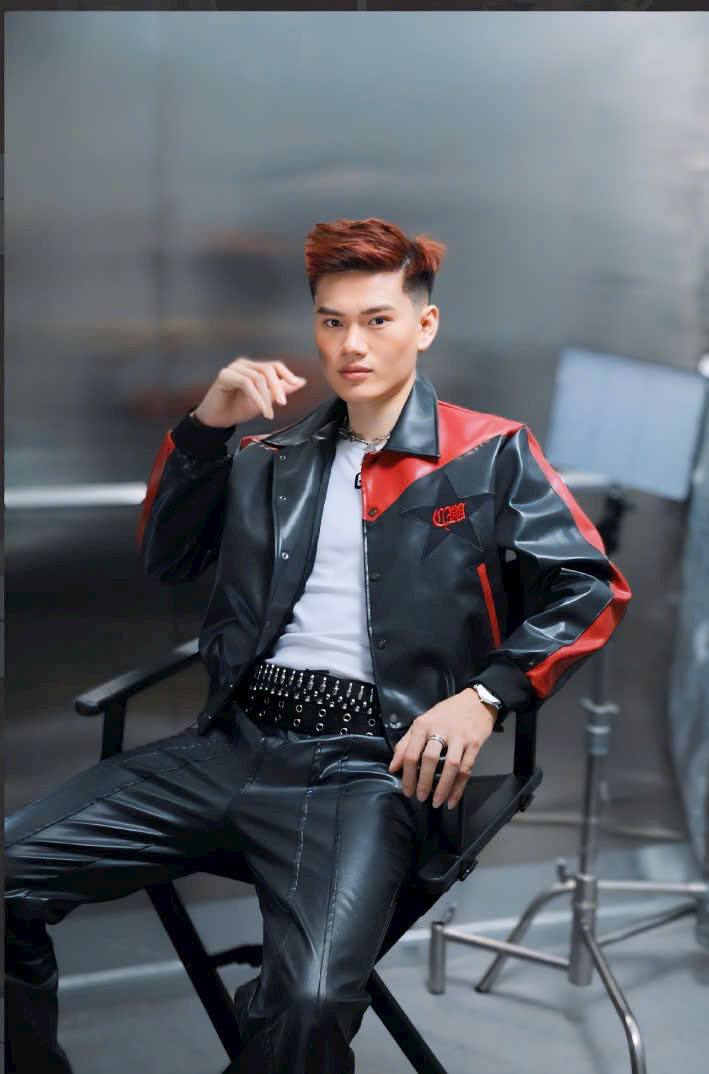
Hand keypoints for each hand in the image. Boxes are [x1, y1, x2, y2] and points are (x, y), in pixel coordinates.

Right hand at [192, 356, 307, 428]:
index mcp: (254, 368)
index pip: (274, 365)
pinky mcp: (225, 375)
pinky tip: (260, 408)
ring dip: (266, 397)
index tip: (296, 384)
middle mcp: (244, 365)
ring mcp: (234, 368)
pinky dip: (256, 397)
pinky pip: (246, 383)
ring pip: (258, 377)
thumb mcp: (265, 400)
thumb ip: (280, 391)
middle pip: (268, 369)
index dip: (287, 374)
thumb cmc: (237, 409)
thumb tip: (300, 382)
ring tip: (268, 413)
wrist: (217, 420)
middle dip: (278, 387)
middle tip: (283, 403)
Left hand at [387, 689, 497, 809]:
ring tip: (436, 802)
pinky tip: (452, 800)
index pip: (411, 753)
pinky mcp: (474, 744)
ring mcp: (459, 737)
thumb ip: (405, 744)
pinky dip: (459, 787)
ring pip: (450, 766)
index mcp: (423, 725)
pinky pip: (466, 769)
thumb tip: (393, 767)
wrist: (475, 701)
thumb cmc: (445, 714)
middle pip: (430, 760)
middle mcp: (441, 730)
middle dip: (424, 782)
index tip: (407, 790)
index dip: (407, 775)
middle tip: (419, 797)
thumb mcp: (422, 722)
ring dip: (442, 787)